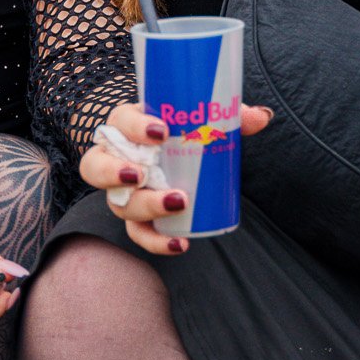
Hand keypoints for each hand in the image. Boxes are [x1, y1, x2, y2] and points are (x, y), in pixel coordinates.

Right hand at [79, 101, 271, 256]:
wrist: (157, 147)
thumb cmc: (175, 127)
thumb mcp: (195, 116)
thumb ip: (227, 115)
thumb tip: (262, 117)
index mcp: (125, 124)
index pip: (120, 120)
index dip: (135, 127)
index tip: (162, 131)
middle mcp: (113, 156)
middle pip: (97, 167)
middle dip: (118, 173)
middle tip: (145, 175)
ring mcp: (120, 189)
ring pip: (115, 202)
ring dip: (143, 206)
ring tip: (176, 204)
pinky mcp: (134, 214)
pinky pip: (136, 232)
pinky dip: (155, 241)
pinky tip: (179, 244)